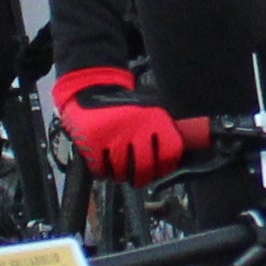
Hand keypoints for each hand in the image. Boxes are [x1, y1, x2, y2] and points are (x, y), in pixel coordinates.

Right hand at [53, 66, 192, 186]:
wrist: (91, 87)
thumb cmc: (123, 105)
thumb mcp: (149, 109)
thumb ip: (161, 131)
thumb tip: (174, 159)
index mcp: (155, 117)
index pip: (171, 152)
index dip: (167, 167)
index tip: (161, 171)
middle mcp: (137, 126)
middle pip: (145, 167)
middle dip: (142, 178)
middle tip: (138, 179)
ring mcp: (114, 134)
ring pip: (122, 171)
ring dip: (120, 175)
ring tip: (119, 170)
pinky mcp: (93, 141)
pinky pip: (101, 169)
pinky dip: (102, 172)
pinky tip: (103, 166)